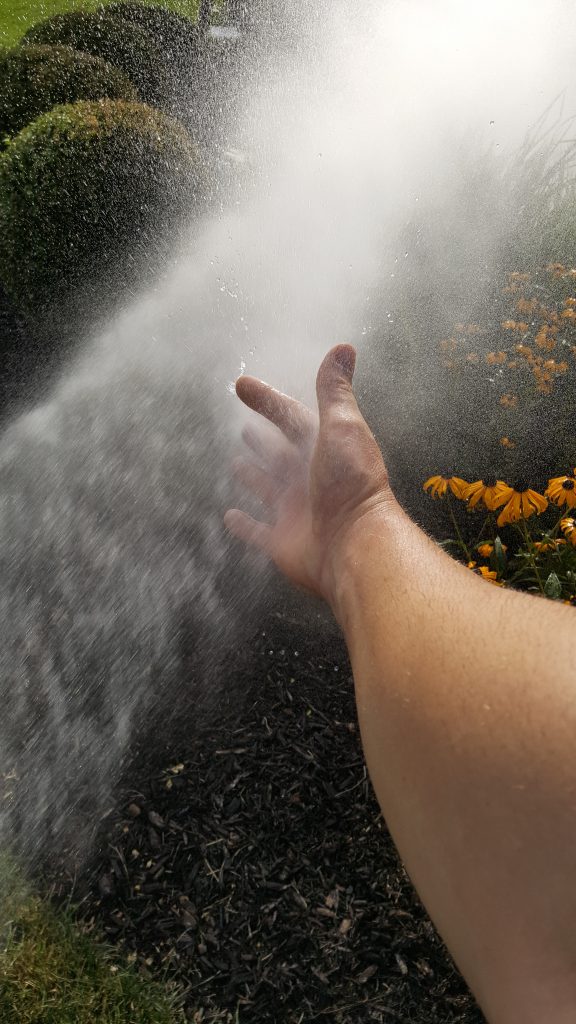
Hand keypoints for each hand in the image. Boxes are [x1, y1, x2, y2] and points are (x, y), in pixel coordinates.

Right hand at [224, 345, 395, 605]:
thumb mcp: (342, 427)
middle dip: (264, 439)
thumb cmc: (350, 484)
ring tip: (237, 462)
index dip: (266, 399)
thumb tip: (344, 347)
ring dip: (254, 475)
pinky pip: (258, 532)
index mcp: (322, 448)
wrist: (354, 544)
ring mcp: (295, 510)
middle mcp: (308, 478)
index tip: (241, 383)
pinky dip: (245, 526)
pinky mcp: (283, 541)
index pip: (290, 416)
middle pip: (281, 453)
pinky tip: (230, 516)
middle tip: (245, 428)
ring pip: (269, 488)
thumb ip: (334, 391)